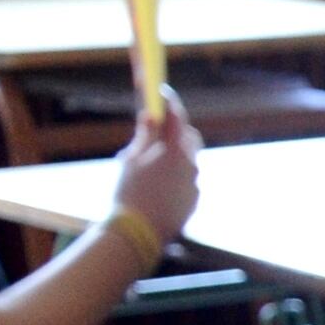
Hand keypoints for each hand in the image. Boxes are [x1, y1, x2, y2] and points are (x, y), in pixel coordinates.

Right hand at [112, 90, 199, 240]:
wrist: (138, 231)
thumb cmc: (129, 192)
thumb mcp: (131, 160)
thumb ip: (144, 137)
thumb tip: (149, 117)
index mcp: (172, 150)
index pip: (176, 117)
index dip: (170, 102)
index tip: (162, 93)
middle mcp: (189, 164)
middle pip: (190, 138)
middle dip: (178, 131)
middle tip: (160, 130)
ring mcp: (195, 183)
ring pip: (189, 161)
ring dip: (175, 156)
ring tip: (152, 164)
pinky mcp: (194, 199)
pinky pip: (188, 181)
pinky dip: (176, 177)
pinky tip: (158, 186)